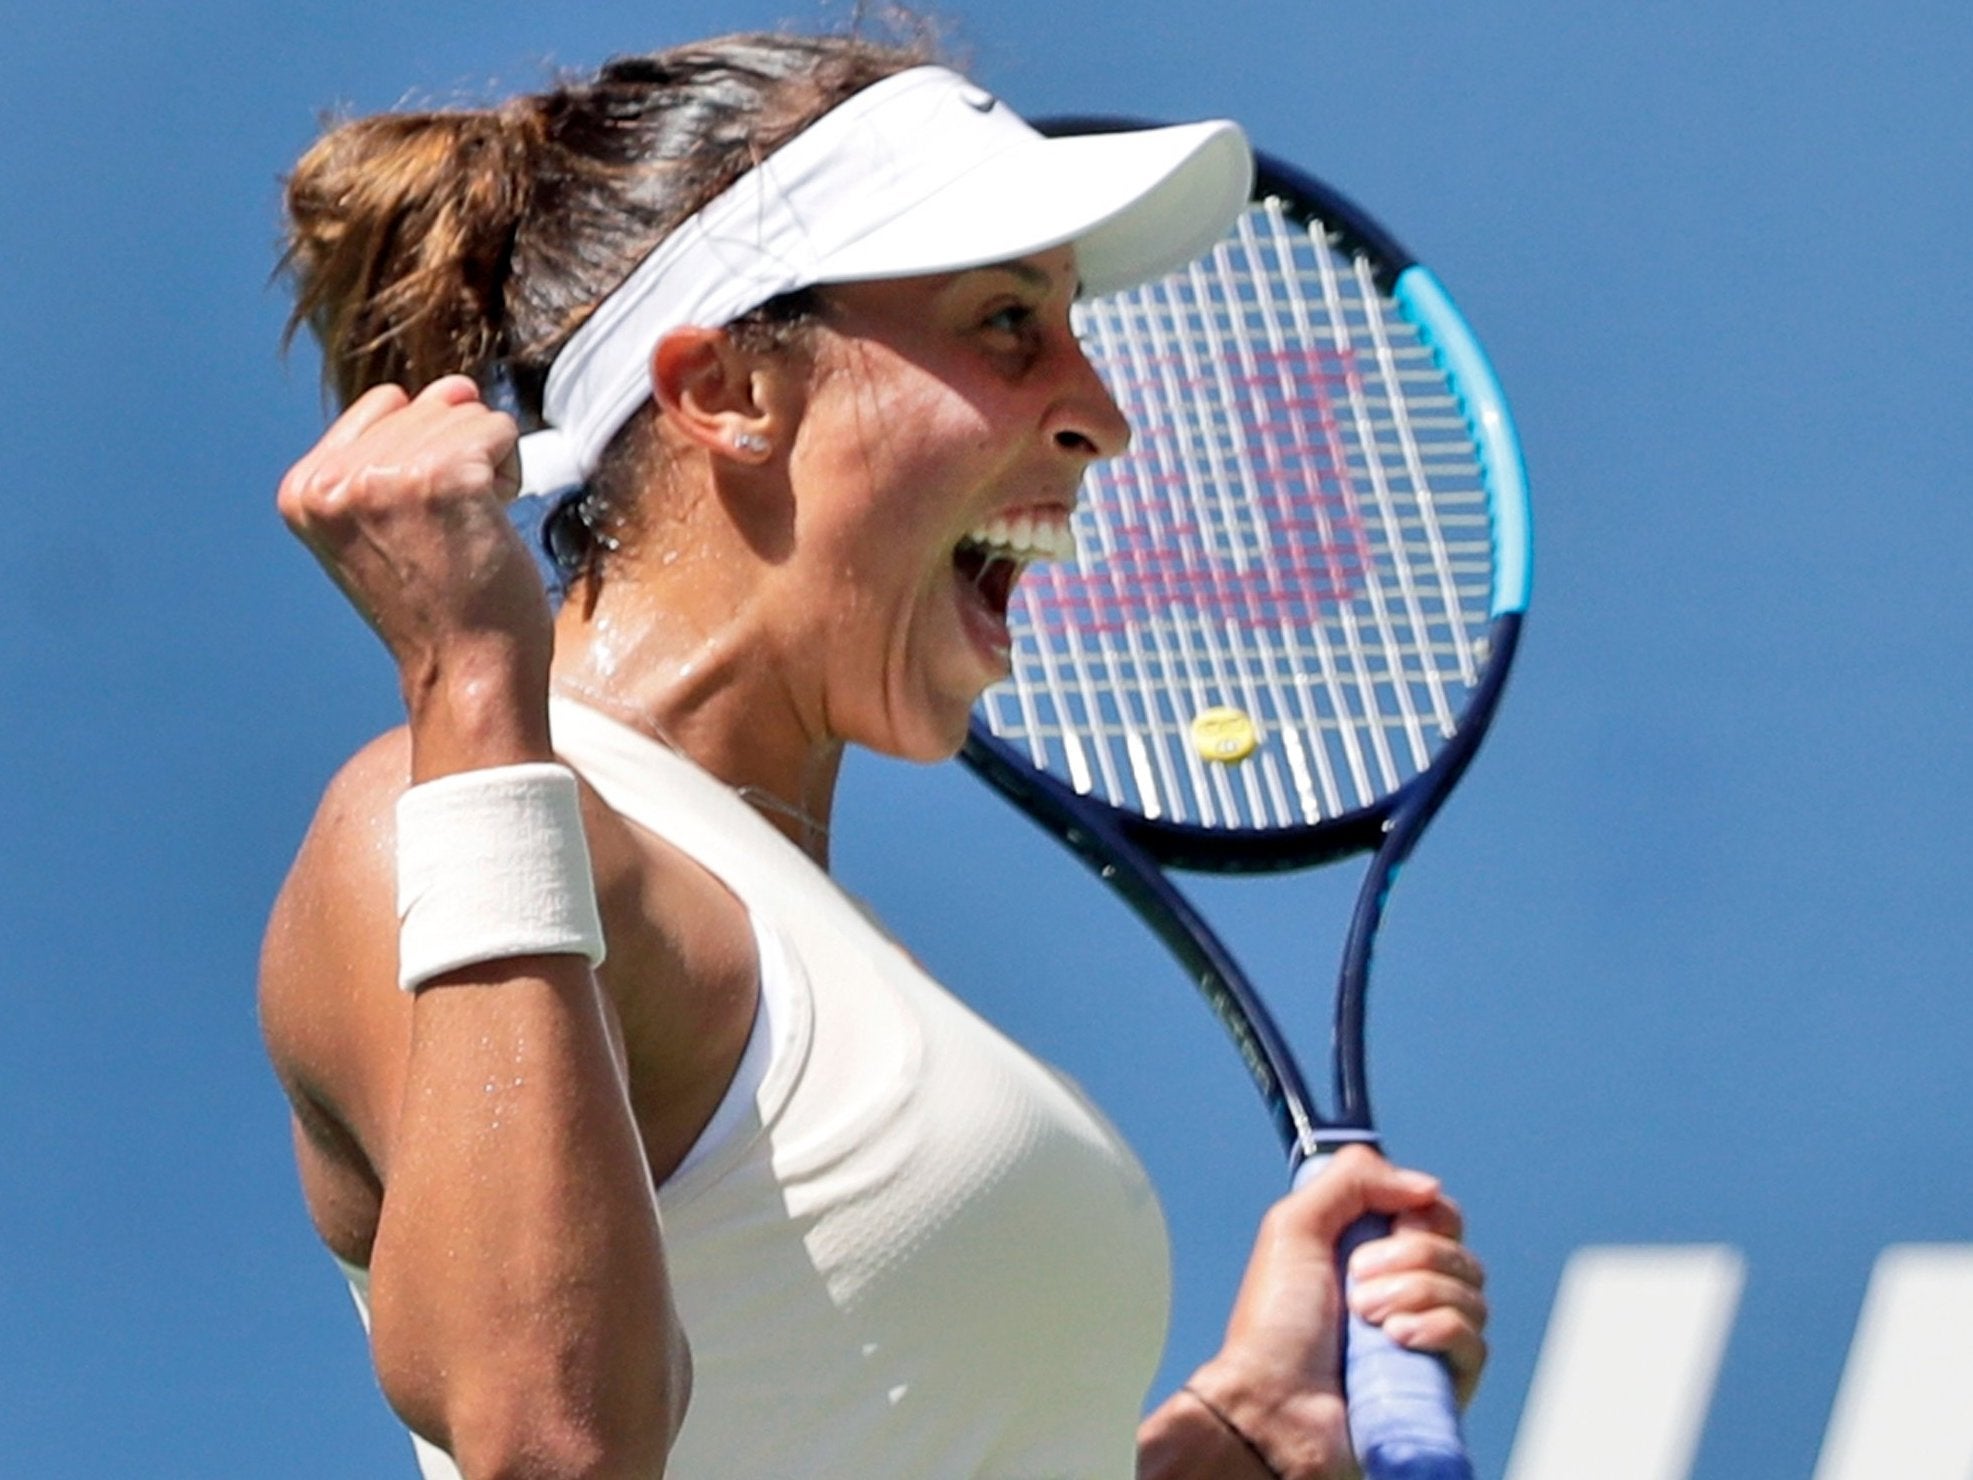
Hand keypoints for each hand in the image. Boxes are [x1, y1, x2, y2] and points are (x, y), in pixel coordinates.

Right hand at [277, 376, 552, 767]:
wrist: (468, 671)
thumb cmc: (442, 606)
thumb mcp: (383, 525)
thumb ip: (397, 450)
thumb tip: (454, 387)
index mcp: (303, 488)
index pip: (387, 407)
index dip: (424, 458)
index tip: (419, 526)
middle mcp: (333, 478)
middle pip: (430, 406)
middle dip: (458, 462)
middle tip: (448, 536)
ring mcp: (386, 474)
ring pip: (468, 413)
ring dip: (487, 469)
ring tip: (467, 533)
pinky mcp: (443, 476)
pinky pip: (500, 429)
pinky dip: (511, 472)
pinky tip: (490, 526)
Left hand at [1188, 1146, 1487, 1479]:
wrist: (1273, 1402)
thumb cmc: (1275, 1322)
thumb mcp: (1296, 1225)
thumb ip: (1353, 1180)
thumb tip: (1428, 1187)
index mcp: (1376, 1254)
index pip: (1437, 1216)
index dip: (1424, 1212)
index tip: (1391, 1223)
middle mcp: (1408, 1293)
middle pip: (1457, 1249)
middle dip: (1409, 1255)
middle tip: (1356, 1279)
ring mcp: (1429, 1340)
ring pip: (1470, 1291)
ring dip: (1414, 1291)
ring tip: (1365, 1316)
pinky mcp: (1444, 1383)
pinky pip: (1474, 1339)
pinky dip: (1438, 1328)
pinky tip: (1398, 1338)